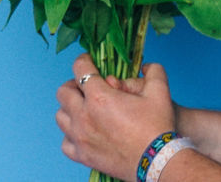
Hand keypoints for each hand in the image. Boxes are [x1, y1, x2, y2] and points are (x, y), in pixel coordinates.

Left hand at [55, 54, 177, 178]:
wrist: (157, 161)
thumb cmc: (157, 126)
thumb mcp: (160, 91)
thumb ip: (153, 71)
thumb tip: (146, 66)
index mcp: (99, 97)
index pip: (80, 69)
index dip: (84, 60)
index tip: (88, 60)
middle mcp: (84, 116)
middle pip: (63, 92)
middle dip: (74, 84)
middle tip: (87, 86)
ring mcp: (80, 138)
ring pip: (60, 116)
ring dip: (70, 108)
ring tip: (84, 108)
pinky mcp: (82, 156)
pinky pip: (65, 142)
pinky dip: (70, 134)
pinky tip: (83, 132)